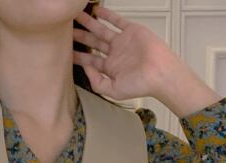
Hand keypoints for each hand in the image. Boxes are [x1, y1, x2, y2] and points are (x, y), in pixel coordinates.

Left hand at [72, 7, 218, 115]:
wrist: (159, 73)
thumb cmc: (140, 85)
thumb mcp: (112, 90)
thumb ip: (96, 80)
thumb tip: (85, 67)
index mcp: (110, 68)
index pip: (90, 60)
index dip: (78, 55)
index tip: (65, 51)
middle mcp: (115, 54)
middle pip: (93, 43)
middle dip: (80, 37)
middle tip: (66, 30)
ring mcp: (122, 42)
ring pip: (101, 30)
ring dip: (89, 23)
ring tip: (77, 16)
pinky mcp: (131, 31)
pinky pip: (116, 20)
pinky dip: (107, 14)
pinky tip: (96, 10)